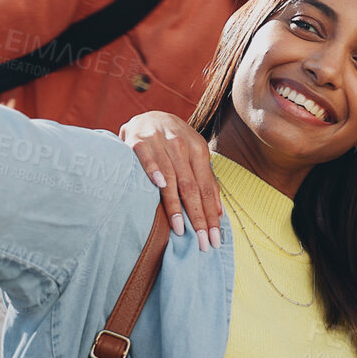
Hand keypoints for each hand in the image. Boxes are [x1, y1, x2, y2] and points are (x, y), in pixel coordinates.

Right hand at [120, 110, 219, 251]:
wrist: (149, 114)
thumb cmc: (175, 143)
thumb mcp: (194, 157)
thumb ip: (206, 181)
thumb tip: (219, 212)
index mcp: (199, 149)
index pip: (207, 188)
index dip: (211, 215)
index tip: (214, 239)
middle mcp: (181, 144)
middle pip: (191, 187)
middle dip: (198, 217)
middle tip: (201, 242)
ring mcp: (159, 141)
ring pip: (170, 176)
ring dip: (175, 204)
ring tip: (180, 229)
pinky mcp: (137, 139)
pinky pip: (146, 157)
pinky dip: (153, 170)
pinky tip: (159, 186)